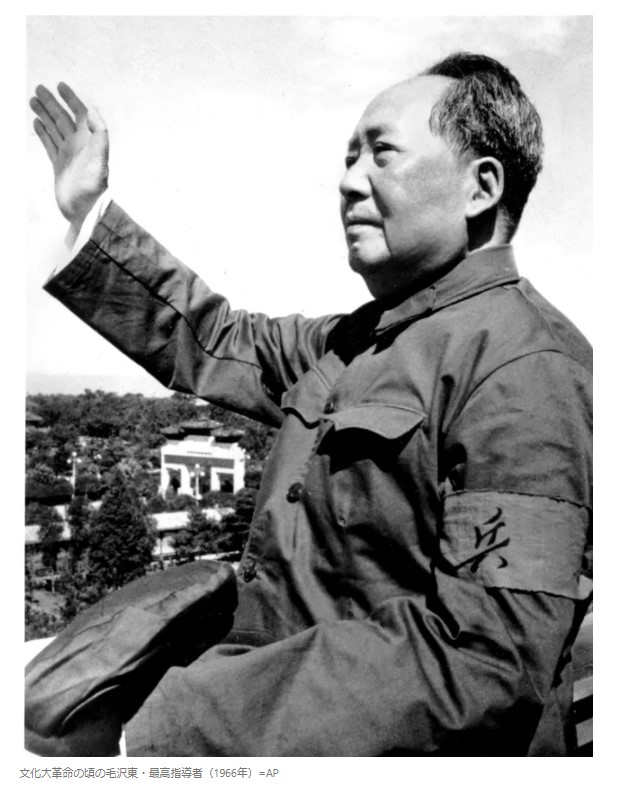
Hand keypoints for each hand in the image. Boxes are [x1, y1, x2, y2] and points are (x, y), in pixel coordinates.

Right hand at [30, 83, 108, 226]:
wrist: (86, 210)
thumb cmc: (95, 186)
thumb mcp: (101, 158)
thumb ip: (100, 133)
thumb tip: (91, 110)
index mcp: (90, 140)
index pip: (80, 113)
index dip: (71, 98)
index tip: (59, 85)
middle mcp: (79, 145)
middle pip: (63, 117)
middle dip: (52, 103)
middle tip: (38, 88)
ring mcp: (68, 154)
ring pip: (54, 128)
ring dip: (44, 114)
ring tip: (33, 100)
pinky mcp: (59, 165)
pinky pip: (49, 144)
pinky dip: (43, 132)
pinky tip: (37, 122)